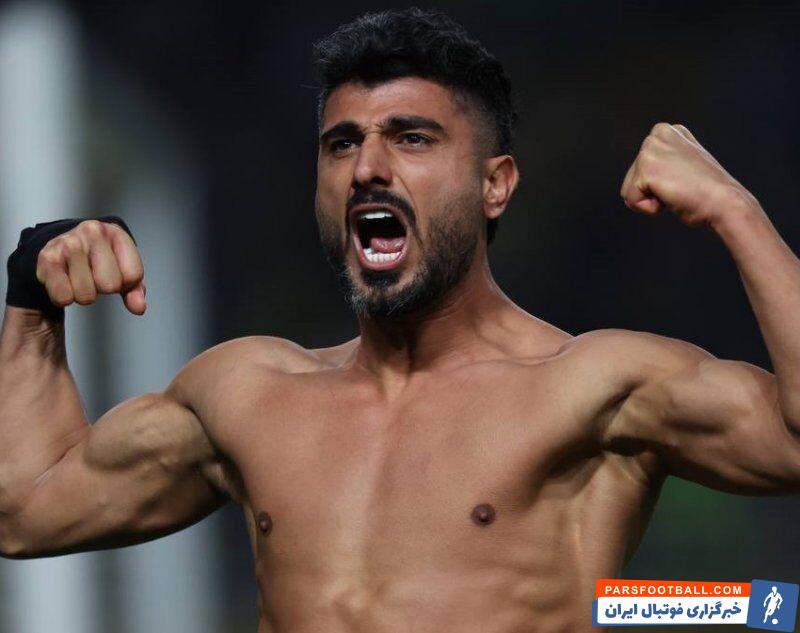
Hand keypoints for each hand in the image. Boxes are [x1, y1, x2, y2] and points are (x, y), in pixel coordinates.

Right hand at [35, 219, 145, 314]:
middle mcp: (92, 232)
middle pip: (110, 286)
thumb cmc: (97, 260)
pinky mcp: (47, 259)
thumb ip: (135, 289)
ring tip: (79, 278)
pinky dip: (64, 298)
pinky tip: (64, 282)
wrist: (61, 249)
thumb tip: (138, 307)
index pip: (133, 275)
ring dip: (84, 294)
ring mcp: (69, 244)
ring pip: (86, 295)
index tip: (117, 274)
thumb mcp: (122, 269)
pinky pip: (64, 297)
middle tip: (94, 276)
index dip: (126, 284)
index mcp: (116, 233)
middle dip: (104, 288)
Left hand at [620, 123, 759, 227]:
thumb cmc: (709, 192)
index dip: (660, 184)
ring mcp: (650, 149)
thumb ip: (667, 162)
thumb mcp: (684, 166)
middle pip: (631, 179)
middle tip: (681, 187)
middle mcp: (657, 135)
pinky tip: (671, 197)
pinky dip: (649, 208)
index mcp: (667, 132)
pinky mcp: (646, 168)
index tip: (684, 180)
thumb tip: (655, 171)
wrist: (725, 203)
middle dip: (652, 192)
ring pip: (629, 191)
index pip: (641, 169)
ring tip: (677, 191)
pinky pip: (631, 201)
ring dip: (651, 200)